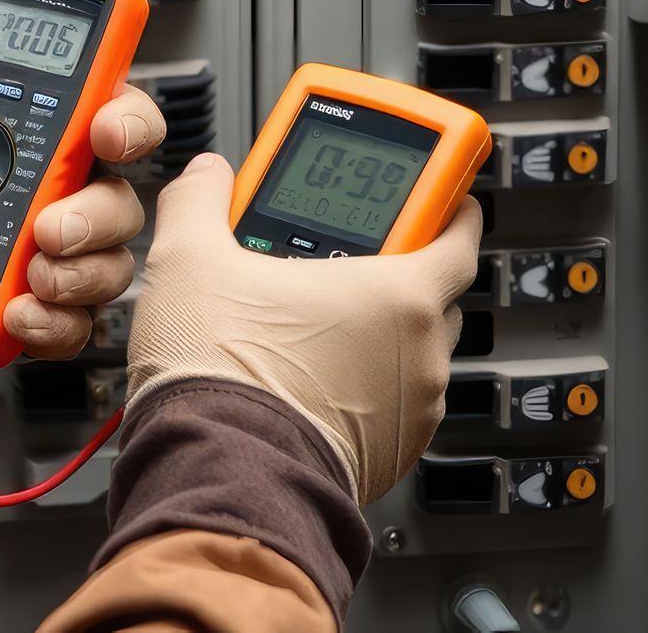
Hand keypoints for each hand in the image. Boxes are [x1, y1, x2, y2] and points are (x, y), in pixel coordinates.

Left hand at [0, 0, 166, 417]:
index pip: (67, 108)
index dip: (111, 107)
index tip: (103, 122)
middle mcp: (7, 196)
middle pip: (107, 182)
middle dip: (101, 201)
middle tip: (54, 221)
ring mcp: (12, 260)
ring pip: (102, 253)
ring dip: (83, 264)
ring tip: (32, 271)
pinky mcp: (6, 318)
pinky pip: (69, 320)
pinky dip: (57, 319)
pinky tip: (17, 311)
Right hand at [127, 153, 481, 503]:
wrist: (219, 472)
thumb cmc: (222, 375)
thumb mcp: (189, 257)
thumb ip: (201, 200)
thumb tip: (208, 176)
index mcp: (398, 293)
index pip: (458, 232)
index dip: (445, 204)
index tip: (431, 192)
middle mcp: (422, 352)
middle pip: (431, 291)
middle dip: (388, 268)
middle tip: (336, 256)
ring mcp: (411, 410)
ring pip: (407, 350)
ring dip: (370, 332)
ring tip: (305, 321)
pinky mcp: (390, 455)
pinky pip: (387, 402)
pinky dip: (358, 384)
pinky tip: (302, 375)